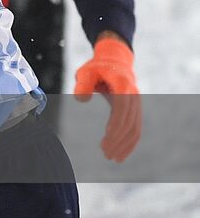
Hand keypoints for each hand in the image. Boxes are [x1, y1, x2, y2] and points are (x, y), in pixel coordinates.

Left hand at [74, 33, 141, 161]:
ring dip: (124, 144)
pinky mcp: (136, 111)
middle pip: (129, 120)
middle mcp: (133, 94)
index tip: (107, 136)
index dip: (116, 122)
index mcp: (122, 84)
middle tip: (104, 152)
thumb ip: (82, 83)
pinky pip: (136, 129)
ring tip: (111, 157)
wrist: (114, 60)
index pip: (122, 106)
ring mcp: (137, 103)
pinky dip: (130, 143)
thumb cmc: (97, 68)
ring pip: (135, 128)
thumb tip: (81, 100)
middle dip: (118, 138)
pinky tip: (120, 155)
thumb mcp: (86, 71)